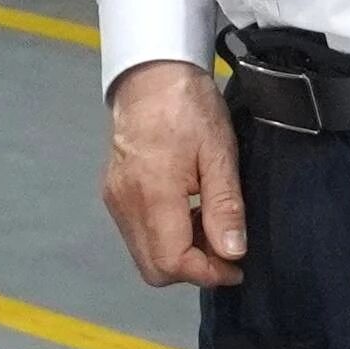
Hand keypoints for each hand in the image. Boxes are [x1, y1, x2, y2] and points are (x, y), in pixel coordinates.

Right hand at [100, 60, 246, 289]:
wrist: (151, 75)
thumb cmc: (190, 107)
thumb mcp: (220, 153)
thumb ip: (224, 206)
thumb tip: (232, 253)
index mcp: (153, 194)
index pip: (172, 263)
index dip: (208, 273)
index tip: (237, 265)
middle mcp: (126, 205)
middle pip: (154, 269)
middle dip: (193, 269)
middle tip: (224, 247)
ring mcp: (115, 201)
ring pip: (145, 255)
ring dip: (180, 254)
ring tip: (209, 224)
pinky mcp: (112, 195)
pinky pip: (138, 235)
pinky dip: (165, 237)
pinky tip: (188, 213)